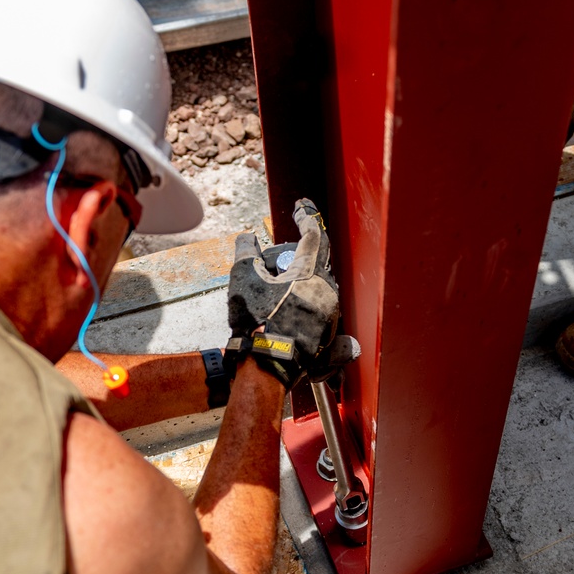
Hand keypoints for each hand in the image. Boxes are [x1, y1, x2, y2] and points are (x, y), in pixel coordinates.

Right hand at [226, 199, 340, 387]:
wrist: (265, 367)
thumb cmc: (255, 321)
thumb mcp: (242, 279)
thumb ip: (245, 251)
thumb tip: (247, 237)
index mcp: (309, 274)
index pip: (314, 236)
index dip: (306, 217)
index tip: (300, 207)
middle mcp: (327, 293)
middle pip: (319, 264)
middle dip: (299, 258)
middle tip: (276, 263)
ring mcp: (331, 316)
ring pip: (323, 289)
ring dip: (304, 284)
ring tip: (279, 292)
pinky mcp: (330, 338)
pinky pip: (325, 316)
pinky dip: (311, 310)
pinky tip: (297, 314)